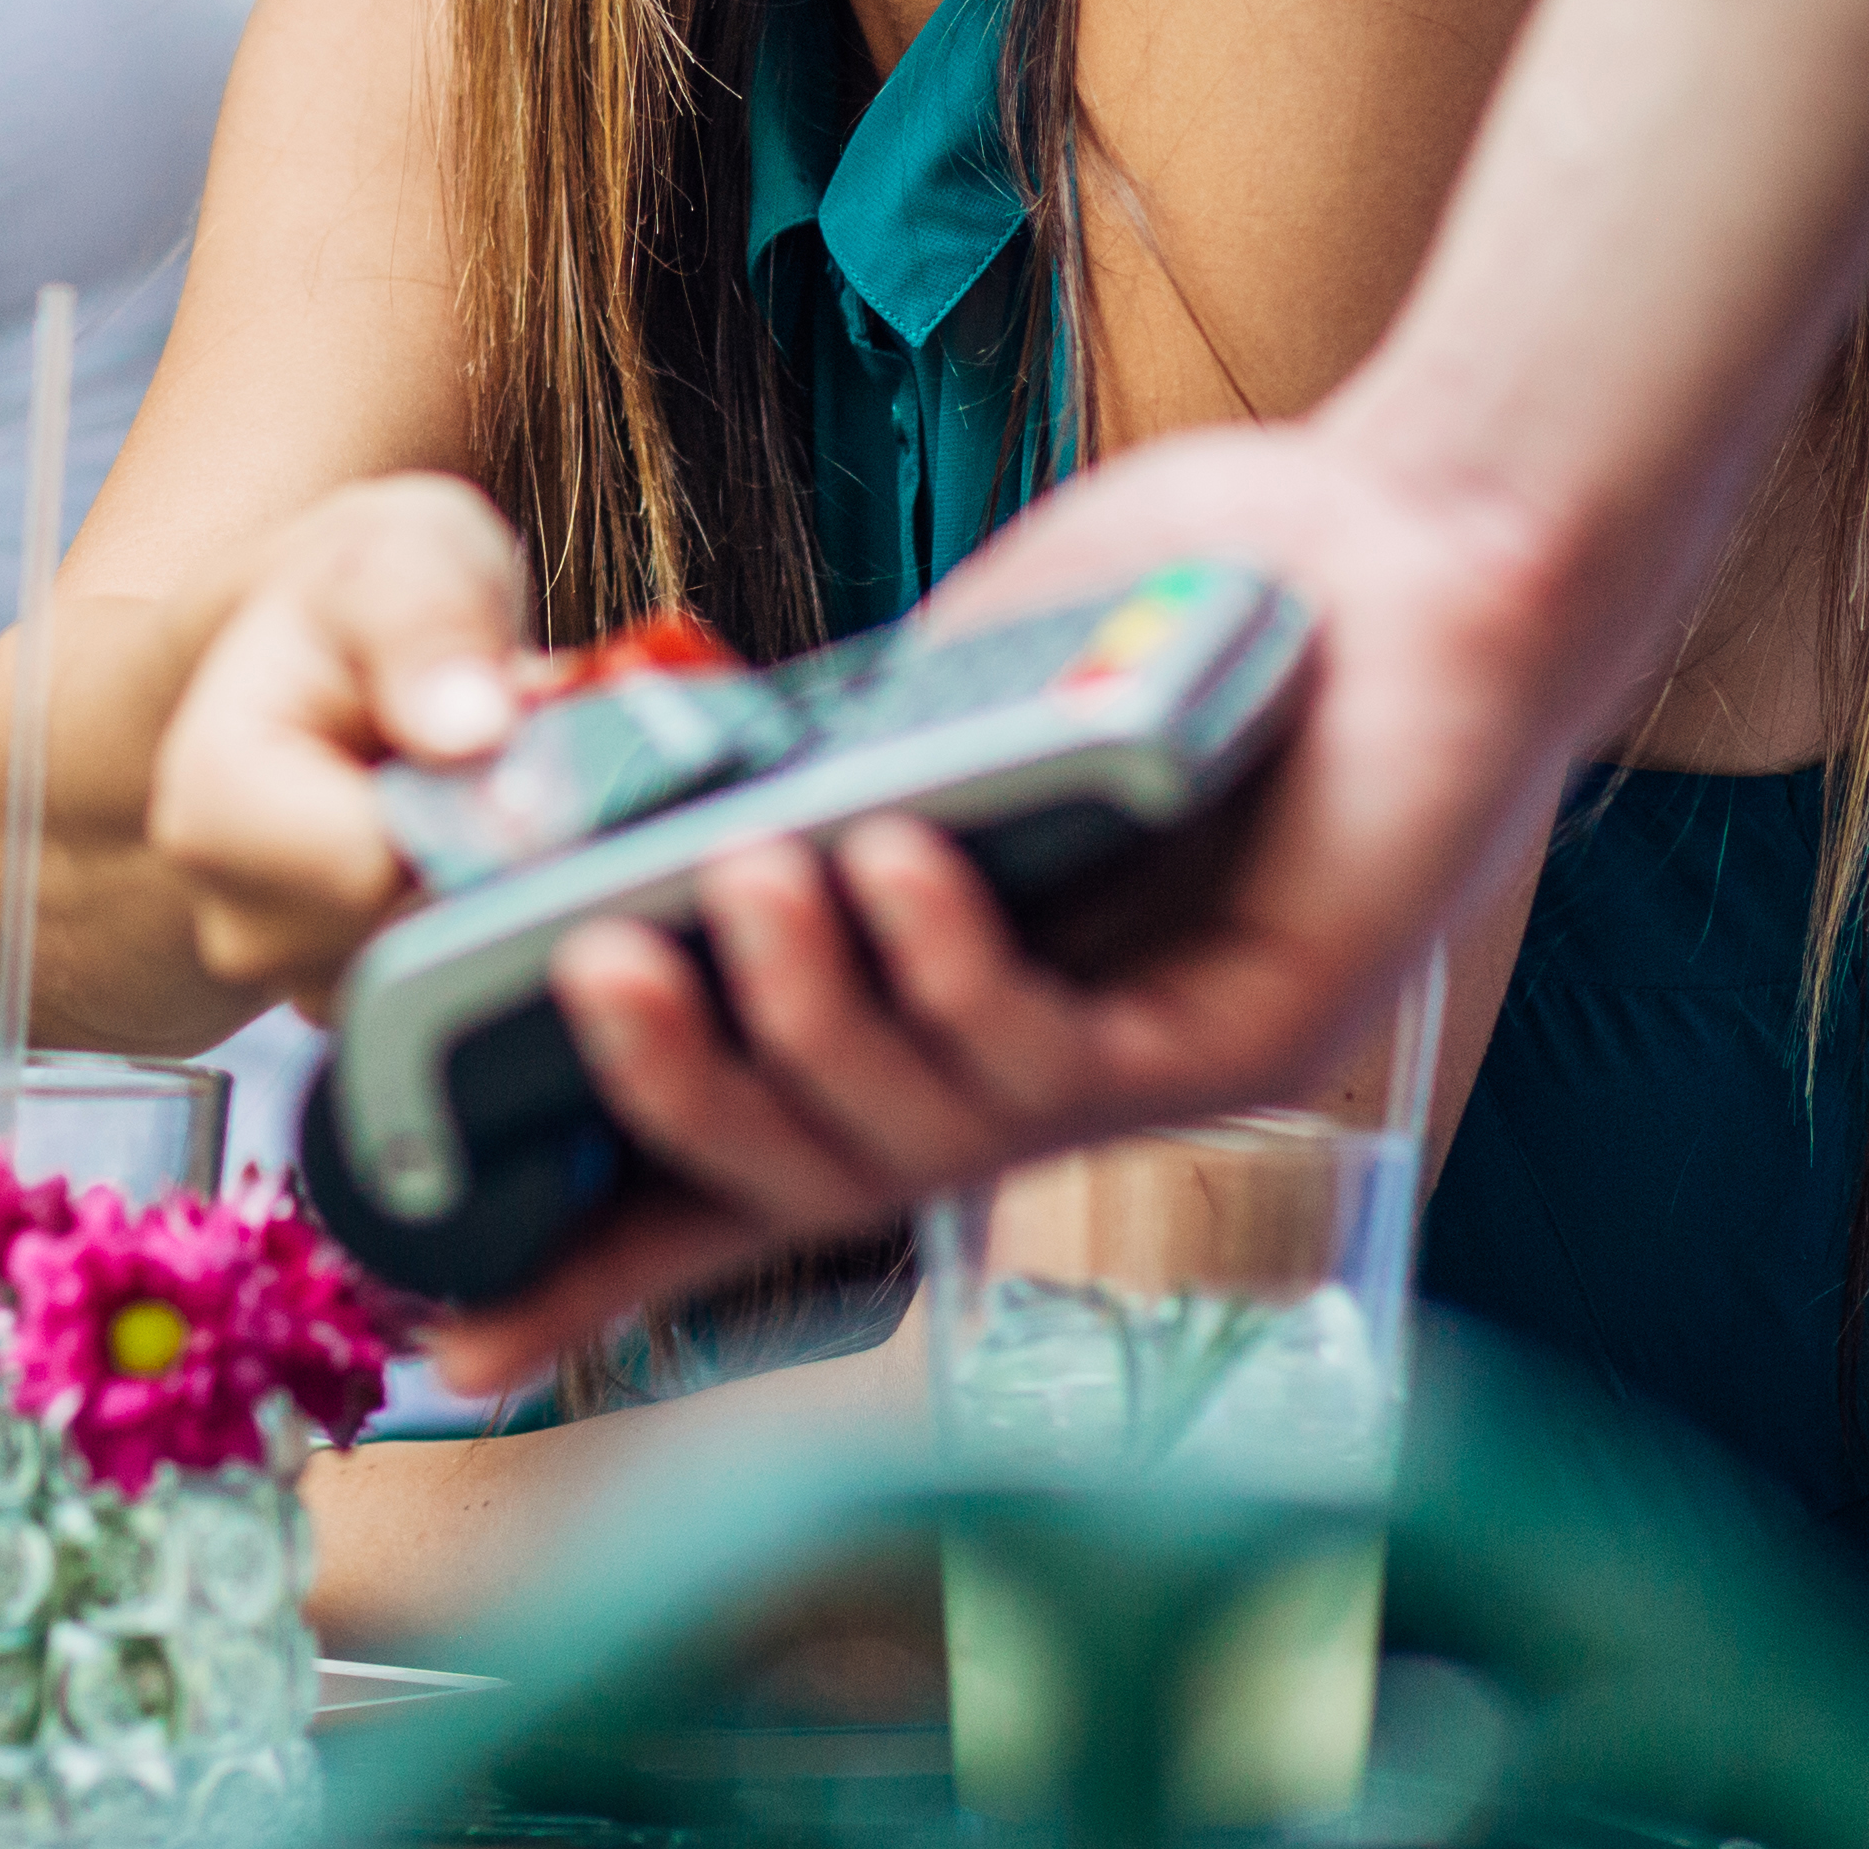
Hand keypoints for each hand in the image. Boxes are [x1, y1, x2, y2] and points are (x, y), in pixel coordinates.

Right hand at [141, 475, 534, 1018]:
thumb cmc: (358, 596)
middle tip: (507, 752)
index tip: (507, 730)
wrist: (319, 655)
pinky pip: (467, 991)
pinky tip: (475, 842)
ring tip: (485, 789)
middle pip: (422, 937)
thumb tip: (474, 730)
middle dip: (495, 850)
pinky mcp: (366, 1007)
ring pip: (456, 972)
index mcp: (213, 807)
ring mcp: (299, 980)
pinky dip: (494, 916)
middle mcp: (239, 922)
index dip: (467, 811)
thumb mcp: (401, 549)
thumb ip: (430, 619)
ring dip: (502, 883)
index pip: (370, 871)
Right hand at [418, 406, 1574, 1388]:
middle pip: (812, 1176)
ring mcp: (1153, 1071)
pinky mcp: (1258, 1038)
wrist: (1409, 538)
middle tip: (588, 972)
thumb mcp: (949, 696)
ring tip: (742, 878)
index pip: (761, 1176)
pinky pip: (1055, 1053)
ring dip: (802, 1011)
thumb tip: (643, 842)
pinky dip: (948, 964)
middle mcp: (1045, 1076)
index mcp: (958, 1012)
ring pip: (918, 1129)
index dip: (611, 1263)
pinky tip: (897, 852)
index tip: (459, 1330)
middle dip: (675, 1101)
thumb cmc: (1187, 597)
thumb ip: (816, 784)